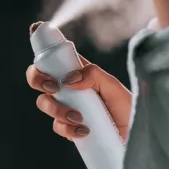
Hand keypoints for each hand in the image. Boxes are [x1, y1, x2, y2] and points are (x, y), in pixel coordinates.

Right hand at [27, 22, 132, 140]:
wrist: (134, 135)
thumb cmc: (126, 107)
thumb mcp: (113, 85)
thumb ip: (93, 75)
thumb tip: (67, 79)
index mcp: (76, 71)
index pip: (53, 57)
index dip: (41, 46)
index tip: (34, 33)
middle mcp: (67, 88)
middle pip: (37, 78)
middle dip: (37, 79)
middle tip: (54, 88)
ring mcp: (65, 107)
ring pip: (43, 103)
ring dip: (56, 109)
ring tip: (78, 117)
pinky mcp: (68, 127)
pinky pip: (57, 126)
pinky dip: (67, 129)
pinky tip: (84, 130)